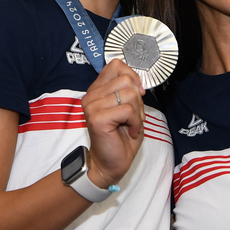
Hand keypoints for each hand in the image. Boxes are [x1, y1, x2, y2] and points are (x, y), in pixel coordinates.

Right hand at [80, 59, 145, 187]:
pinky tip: (129, 131)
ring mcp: (93, 107)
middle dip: (138, 99)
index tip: (137, 93)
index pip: (116, 65)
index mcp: (97, 90)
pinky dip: (135, 122)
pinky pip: (128, 110)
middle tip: (133, 116)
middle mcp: (91, 96)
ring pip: (129, 94)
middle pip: (126, 79)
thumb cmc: (120, 139)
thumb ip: (129, 91)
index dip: (132, 76)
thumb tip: (137, 81)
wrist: (110, 164)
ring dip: (137, 112)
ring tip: (131, 124)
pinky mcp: (98, 119)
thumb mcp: (128, 109)